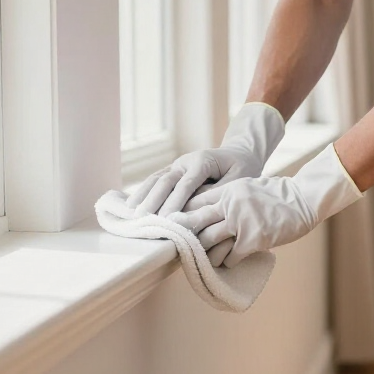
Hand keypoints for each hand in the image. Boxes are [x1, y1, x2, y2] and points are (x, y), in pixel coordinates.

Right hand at [125, 102, 285, 215]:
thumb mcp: (240, 179)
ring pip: (156, 179)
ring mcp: (177, 165)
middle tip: (144, 219)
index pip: (186, 184)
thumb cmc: (242, 169)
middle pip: (166, 181)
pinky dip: (143, 192)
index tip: (167, 219)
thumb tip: (199, 207)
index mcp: (203, 161)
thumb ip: (220, 192)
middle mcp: (186, 161)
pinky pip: (155, 181)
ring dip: (143, 196)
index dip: (175, 201)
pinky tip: (132, 205)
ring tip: (131, 213)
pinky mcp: (172, 171)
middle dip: (154, 201)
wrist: (239, 155)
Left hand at [171, 144, 362, 267]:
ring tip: (204, 259)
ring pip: (209, 241)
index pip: (196, 201)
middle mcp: (231, 204)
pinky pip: (231, 256)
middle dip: (184, 235)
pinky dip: (227, 262)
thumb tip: (208, 215)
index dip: (182, 214)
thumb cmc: (278, 196)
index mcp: (229, 189)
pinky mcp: (253, 239)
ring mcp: (241, 221)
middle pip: (196, 221)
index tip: (172, 226)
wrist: (304, 199)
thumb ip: (229, 198)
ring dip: (205, 253)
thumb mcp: (249, 187)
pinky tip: (228, 263)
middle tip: (175, 246)